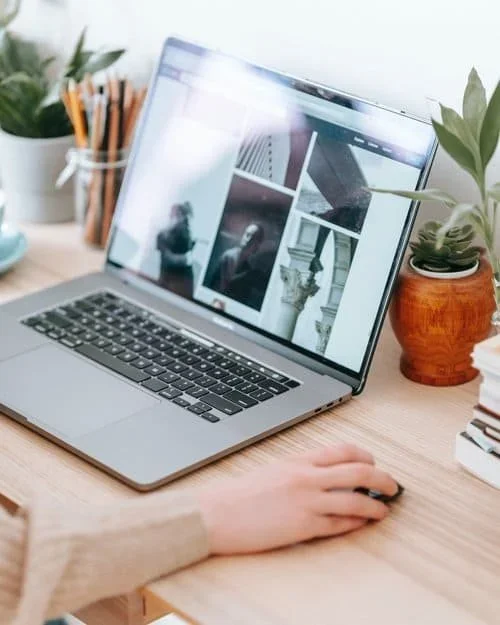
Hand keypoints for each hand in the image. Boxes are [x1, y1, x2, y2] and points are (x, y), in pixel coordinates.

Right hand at [197, 444, 397, 554]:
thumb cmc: (240, 493)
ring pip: (355, 499)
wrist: (217, 513)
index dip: (366, 456)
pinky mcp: (303, 526)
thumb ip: (301, 469)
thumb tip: (326, 474)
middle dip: (382, 478)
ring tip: (385, 508)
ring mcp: (307, 502)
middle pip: (358, 472)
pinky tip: (364, 522)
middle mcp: (307, 477)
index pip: (343, 451)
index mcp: (299, 460)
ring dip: (376, 504)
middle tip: (393, 485)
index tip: (374, 463)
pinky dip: (357, 522)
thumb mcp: (274, 469)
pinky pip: (340, 523)